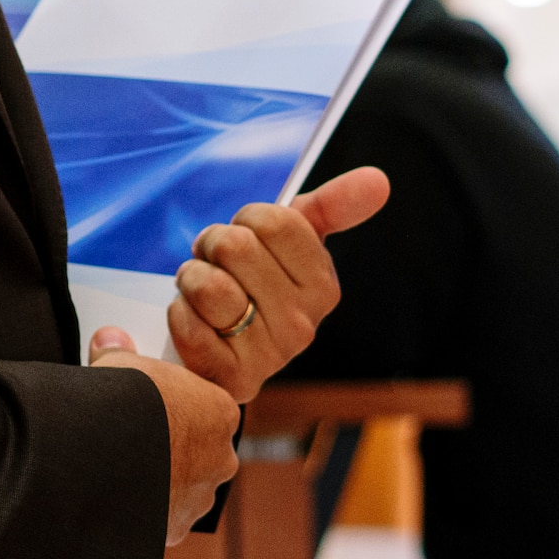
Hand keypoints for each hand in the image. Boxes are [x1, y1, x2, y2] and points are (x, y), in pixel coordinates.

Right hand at [87, 329, 240, 542]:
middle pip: (201, 452)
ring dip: (163, 484)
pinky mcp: (177, 527)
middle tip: (137, 443)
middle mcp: (221, 457)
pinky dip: (146, 514)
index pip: (207, 409)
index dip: (178, 408)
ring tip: (123, 475)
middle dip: (175, 450)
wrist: (104, 454)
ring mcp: (201, 496)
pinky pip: (164, 519)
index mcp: (220, 412)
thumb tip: (110, 338)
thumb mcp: (120, 363)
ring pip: (185, 489)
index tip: (153, 408)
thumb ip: (120, 353)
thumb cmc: (121, 398)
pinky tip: (119, 501)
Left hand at [163, 167, 392, 401]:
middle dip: (212, 247)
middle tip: (217, 266)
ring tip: (201, 293)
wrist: (221, 352)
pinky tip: (195, 324)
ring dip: (191, 279)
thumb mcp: (293, 244)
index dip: (246, 220)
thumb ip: (332, 207)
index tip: (246, 238)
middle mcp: (303, 326)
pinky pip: (188, 325)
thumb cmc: (255, 286)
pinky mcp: (230, 379)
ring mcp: (269, 357)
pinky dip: (180, 314)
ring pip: (209, 285)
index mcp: (324, 287)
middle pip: (235, 246)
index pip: (273, 221)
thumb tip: (378, 179)